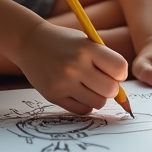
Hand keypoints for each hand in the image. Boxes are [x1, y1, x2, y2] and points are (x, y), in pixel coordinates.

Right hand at [14, 21, 128, 114]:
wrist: (29, 42)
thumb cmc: (63, 42)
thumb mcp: (85, 41)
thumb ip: (103, 61)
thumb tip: (122, 93)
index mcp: (86, 48)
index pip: (120, 68)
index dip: (120, 73)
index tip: (114, 72)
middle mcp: (75, 66)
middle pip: (111, 90)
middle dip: (111, 88)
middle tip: (102, 82)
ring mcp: (63, 82)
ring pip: (98, 103)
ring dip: (98, 97)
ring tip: (89, 87)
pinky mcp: (53, 95)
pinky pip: (82, 110)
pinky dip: (85, 104)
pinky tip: (78, 93)